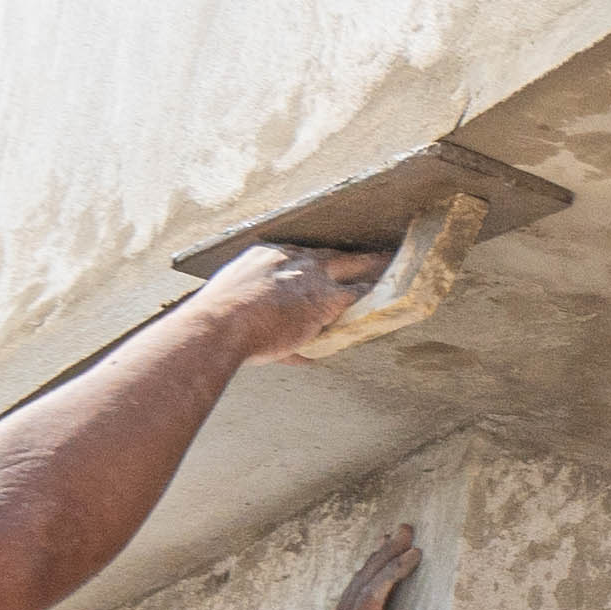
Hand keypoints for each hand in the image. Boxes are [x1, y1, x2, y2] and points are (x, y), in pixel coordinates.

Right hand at [185, 237, 384, 368]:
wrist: (220, 324)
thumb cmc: (217, 326)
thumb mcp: (235, 316)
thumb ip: (268, 331)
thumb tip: (295, 355)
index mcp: (263, 259)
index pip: (297, 257)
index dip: (313, 264)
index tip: (322, 269)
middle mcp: (289, 259)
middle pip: (329, 254)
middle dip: (348, 257)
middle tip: (368, 256)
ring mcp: (310, 276)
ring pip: (350, 264)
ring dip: (371, 266)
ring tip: (389, 266)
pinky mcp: (325, 297)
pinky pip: (359, 291)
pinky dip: (376, 291)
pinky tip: (393, 292)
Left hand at [284, 525, 430, 609]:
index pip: (372, 598)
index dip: (393, 573)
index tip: (415, 553)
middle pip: (362, 585)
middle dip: (384, 555)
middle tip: (406, 528)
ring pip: (355, 591)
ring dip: (373, 564)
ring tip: (389, 542)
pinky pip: (353, 605)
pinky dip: (366, 583)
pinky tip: (371, 583)